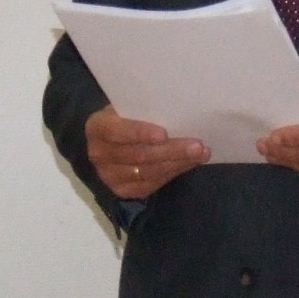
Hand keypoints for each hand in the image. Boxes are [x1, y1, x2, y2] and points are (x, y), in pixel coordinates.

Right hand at [86, 107, 207, 201]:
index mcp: (97, 128)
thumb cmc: (125, 117)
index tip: (164, 134)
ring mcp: (109, 176)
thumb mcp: (128, 107)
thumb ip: (144, 110)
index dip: (140, 133)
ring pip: (149, 172)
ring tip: (201, 154)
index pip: (117, 131)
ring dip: (178, 163)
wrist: (109, 140)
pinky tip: (190, 163)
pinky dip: (173, 173)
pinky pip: (152, 184)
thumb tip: (179, 110)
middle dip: (171, 150)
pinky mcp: (122, 190)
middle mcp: (99, 154)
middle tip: (197, 145)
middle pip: (139, 155)